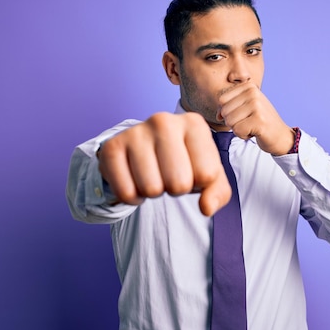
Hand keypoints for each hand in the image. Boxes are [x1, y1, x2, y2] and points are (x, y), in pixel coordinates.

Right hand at [98, 112, 231, 215]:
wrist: (142, 150)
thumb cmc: (183, 162)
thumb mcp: (209, 176)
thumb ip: (218, 193)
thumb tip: (207, 208)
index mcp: (194, 123)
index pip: (206, 175)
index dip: (199, 183)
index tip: (190, 170)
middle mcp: (164, 121)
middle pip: (178, 184)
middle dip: (175, 189)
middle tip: (168, 175)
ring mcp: (135, 131)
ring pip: (151, 189)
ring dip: (153, 193)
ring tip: (152, 175)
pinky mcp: (112, 146)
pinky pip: (126, 192)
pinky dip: (132, 197)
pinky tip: (134, 180)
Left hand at [217, 83, 294, 154]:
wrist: (280, 135)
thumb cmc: (259, 121)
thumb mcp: (244, 108)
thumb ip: (228, 107)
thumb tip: (218, 116)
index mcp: (248, 86)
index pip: (222, 100)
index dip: (228, 112)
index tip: (243, 114)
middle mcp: (253, 92)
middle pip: (225, 111)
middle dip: (233, 122)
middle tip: (249, 122)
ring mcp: (257, 105)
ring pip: (230, 122)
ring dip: (238, 129)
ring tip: (252, 126)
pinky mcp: (259, 120)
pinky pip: (237, 131)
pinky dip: (243, 135)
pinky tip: (255, 132)